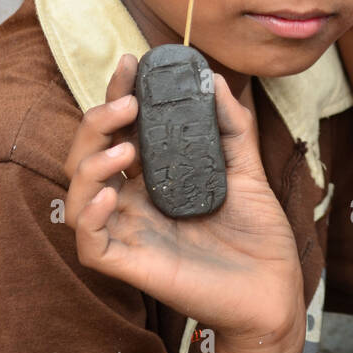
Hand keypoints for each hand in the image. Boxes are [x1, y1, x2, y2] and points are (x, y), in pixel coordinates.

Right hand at [64, 54, 304, 347]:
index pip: (122, 129)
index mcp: (155, 177)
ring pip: (78, 194)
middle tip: (128, 103)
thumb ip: (230, 126)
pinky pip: (89, 241)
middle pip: (88, 154)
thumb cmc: (258, 236)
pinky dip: (90, 213)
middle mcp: (134, 201)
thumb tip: (214, 79)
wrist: (274, 289)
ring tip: (126, 147)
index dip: (118, 94)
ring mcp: (128, 232)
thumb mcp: (247, 170)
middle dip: (98, 120)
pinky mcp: (128, 265)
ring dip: (92, 162)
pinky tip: (114, 193)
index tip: (131, 62)